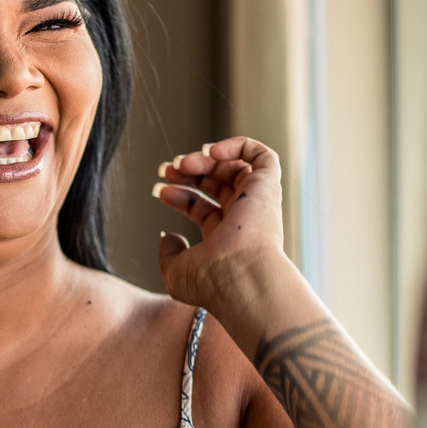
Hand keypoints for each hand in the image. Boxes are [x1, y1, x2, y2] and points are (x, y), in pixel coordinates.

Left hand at [153, 136, 288, 317]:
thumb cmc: (210, 281)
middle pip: (216, 185)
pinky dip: (237, 146)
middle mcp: (243, 219)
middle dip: (188, 173)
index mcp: (224, 238)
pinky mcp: (267, 186)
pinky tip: (211, 153)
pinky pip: (260, 156)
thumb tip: (167, 236)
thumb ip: (168, 254)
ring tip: (182, 164)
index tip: (159, 190)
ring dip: (205, 160)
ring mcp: (256, 202)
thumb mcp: (175, 272)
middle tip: (166, 169)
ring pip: (234, 168)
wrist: (239, 276)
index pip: (202, 208)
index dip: (179, 196)